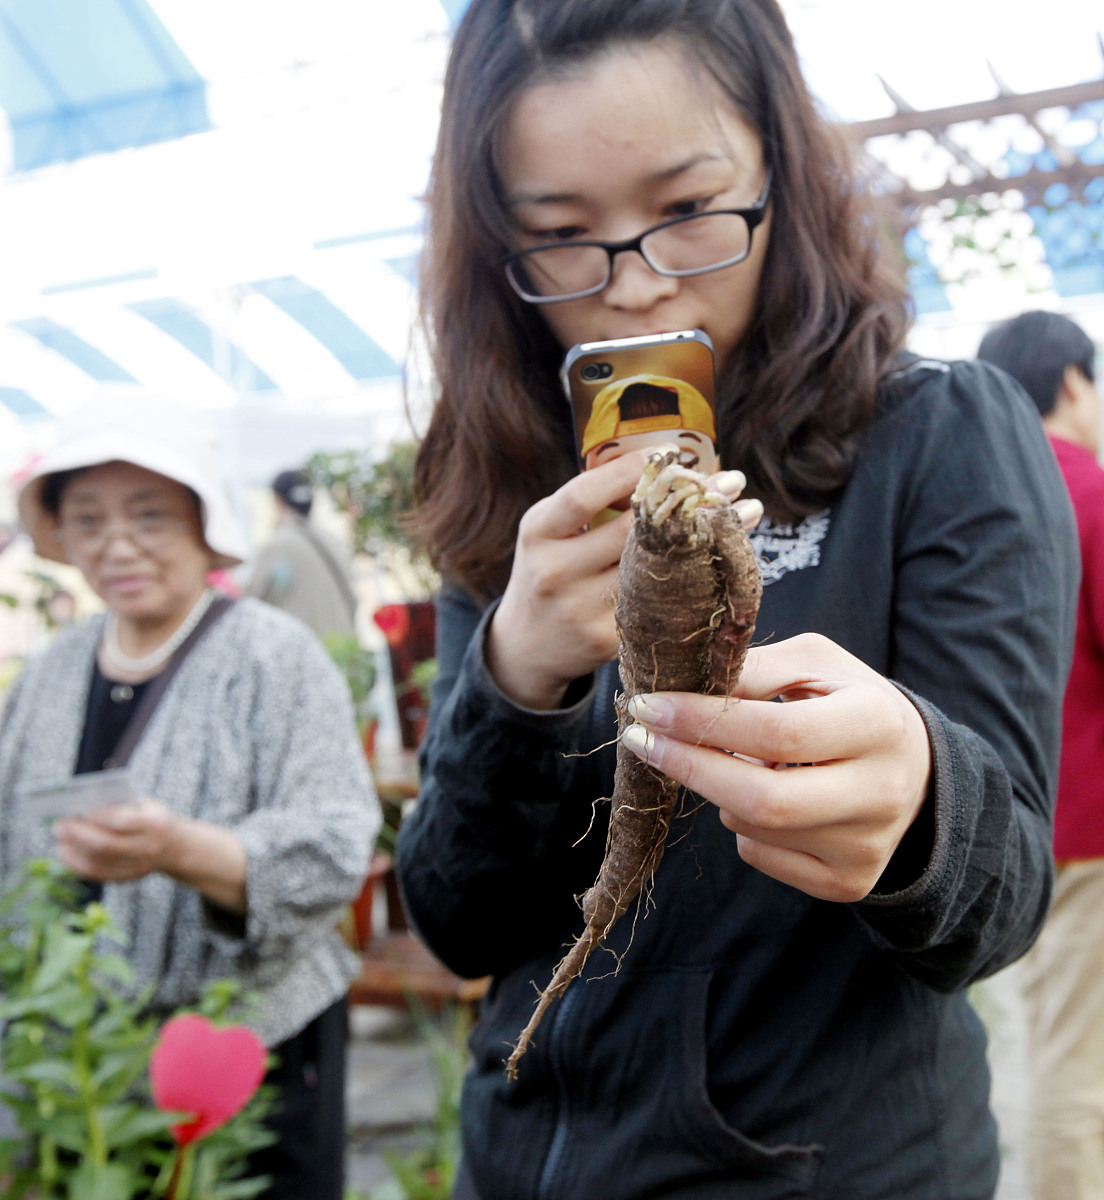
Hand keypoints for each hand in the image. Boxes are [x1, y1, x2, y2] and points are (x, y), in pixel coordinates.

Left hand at [53, 798, 180, 882]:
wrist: (175, 847)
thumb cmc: (151, 818)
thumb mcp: (146, 806)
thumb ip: (121, 806)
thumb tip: (83, 808)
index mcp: (155, 824)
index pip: (123, 822)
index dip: (99, 817)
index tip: (80, 811)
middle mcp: (147, 848)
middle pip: (106, 845)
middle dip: (79, 835)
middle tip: (60, 825)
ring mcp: (137, 867)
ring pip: (98, 862)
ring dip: (73, 850)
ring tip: (59, 838)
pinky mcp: (125, 878)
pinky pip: (96, 874)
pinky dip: (77, 864)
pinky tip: (65, 852)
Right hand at [489, 455, 761, 709]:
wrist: (528, 648)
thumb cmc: (552, 571)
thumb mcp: (552, 532)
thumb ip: (595, 502)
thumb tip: (671, 465)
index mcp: (538, 531)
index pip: (586, 494)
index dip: (632, 471)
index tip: (675, 454)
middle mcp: (555, 571)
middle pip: (631, 530)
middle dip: (688, 500)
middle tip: (732, 478)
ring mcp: (581, 610)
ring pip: (657, 567)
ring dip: (708, 537)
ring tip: (746, 510)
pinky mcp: (608, 640)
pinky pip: (661, 602)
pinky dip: (699, 576)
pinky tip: (726, 557)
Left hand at [620, 633, 931, 901]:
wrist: (916, 772)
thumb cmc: (849, 702)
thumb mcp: (815, 664)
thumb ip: (755, 667)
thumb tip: (680, 685)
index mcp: (877, 723)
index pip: (775, 732)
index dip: (701, 722)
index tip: (647, 706)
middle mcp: (879, 793)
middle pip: (762, 798)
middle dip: (687, 766)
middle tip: (640, 738)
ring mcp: (864, 846)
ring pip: (751, 826)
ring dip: (718, 789)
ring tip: (729, 758)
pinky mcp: (847, 882)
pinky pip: (760, 855)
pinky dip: (739, 823)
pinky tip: (758, 795)